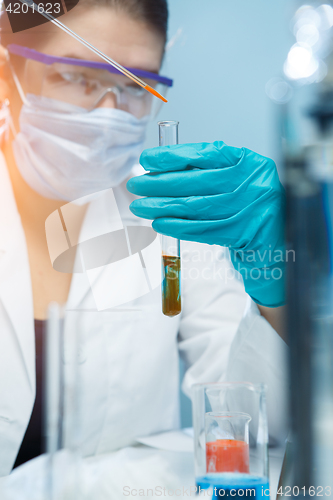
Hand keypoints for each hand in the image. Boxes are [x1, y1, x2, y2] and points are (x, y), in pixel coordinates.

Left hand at [127, 141, 285, 306]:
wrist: (277, 230)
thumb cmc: (249, 197)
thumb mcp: (238, 173)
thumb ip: (209, 167)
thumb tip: (162, 167)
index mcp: (246, 161)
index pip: (203, 154)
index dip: (171, 156)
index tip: (147, 159)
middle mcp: (248, 183)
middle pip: (193, 182)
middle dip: (158, 183)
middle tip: (135, 185)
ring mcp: (245, 209)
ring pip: (193, 206)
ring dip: (161, 206)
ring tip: (140, 206)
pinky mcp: (239, 233)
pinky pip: (200, 229)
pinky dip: (176, 226)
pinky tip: (159, 222)